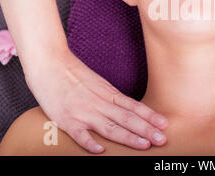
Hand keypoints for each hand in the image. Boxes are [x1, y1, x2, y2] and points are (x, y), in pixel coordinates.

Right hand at [23, 48, 168, 152]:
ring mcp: (83, 111)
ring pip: (110, 127)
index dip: (150, 116)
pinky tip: (101, 150)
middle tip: (162, 139)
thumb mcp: (98, 83)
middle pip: (127, 118)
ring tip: (144, 145)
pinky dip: (90, 142)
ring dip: (128, 137)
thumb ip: (111, 97)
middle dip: (146, 129)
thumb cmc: (73, 74)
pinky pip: (79, 134)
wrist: (49, 63)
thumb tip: (128, 109)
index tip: (164, 124)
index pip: (133, 106)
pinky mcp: (66, 119)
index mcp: (108, 93)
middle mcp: (99, 103)